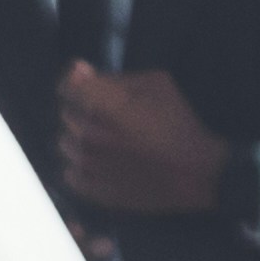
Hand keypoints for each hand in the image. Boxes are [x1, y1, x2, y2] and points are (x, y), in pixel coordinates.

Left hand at [55, 61, 231, 219]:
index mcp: (101, 104)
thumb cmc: (178, 124)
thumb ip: (114, 77)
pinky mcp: (91, 189)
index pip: (67, 88)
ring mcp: (87, 164)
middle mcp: (87, 133)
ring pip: (66, 143)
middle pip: (67, 114)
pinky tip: (106, 165)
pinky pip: (69, 172)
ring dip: (82, 140)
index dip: (77, 85)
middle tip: (114, 120)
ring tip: (112, 144)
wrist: (194, 174)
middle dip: (86, 112)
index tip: (90, 85)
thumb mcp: (156, 84)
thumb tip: (80, 71)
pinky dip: (83, 167)